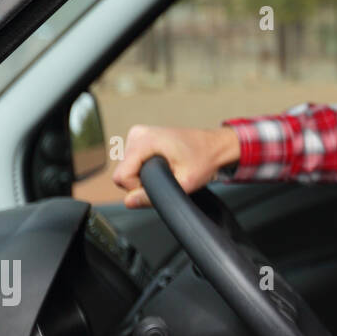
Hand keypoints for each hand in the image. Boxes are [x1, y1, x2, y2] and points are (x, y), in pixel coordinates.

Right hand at [111, 124, 240, 209]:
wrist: (216, 146)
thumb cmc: (204, 160)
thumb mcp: (184, 183)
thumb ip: (153, 195)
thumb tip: (128, 201)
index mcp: (145, 140)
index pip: (120, 176)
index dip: (137, 188)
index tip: (159, 185)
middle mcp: (138, 134)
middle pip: (123, 172)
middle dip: (141, 181)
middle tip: (167, 176)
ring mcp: (138, 134)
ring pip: (126, 168)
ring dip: (143, 175)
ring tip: (167, 169)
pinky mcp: (140, 137)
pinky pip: (132, 161)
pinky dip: (144, 168)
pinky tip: (162, 164)